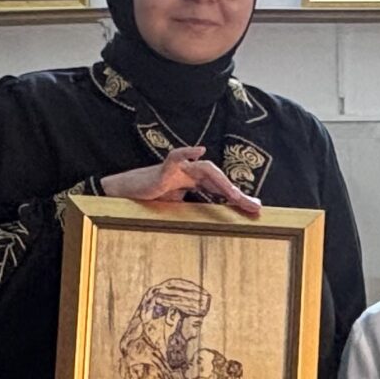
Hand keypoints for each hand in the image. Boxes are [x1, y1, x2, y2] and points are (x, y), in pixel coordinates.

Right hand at [99, 147, 262, 216]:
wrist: (124, 194)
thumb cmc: (148, 200)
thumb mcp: (175, 210)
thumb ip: (193, 212)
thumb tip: (211, 227)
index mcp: (194, 183)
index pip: (221, 188)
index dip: (238, 198)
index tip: (255, 210)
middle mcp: (190, 173)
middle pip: (220, 180)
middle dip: (238, 193)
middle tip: (254, 207)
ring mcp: (178, 169)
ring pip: (207, 170)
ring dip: (223, 182)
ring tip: (235, 195)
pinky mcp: (164, 170)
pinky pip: (176, 156)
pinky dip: (187, 151)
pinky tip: (199, 150)